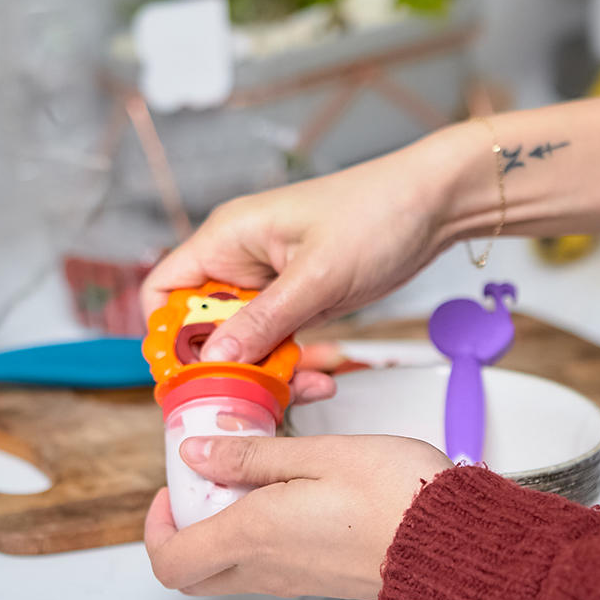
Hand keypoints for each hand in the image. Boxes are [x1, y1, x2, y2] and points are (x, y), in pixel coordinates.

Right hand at [140, 128, 474, 402]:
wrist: (434, 206)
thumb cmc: (376, 212)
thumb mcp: (317, 274)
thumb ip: (264, 320)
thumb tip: (216, 357)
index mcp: (228, 239)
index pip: (166, 289)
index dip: (165, 334)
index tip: (185, 373)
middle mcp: (241, 262)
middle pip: (202, 326)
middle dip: (222, 363)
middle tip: (245, 392)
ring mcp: (270, 285)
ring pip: (243, 342)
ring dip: (263, 371)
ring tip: (298, 386)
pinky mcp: (297, 302)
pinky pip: (277, 344)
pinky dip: (290, 365)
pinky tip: (317, 377)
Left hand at [144, 434, 452, 599]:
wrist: (457, 545)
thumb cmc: (396, 495)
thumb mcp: (317, 454)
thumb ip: (250, 457)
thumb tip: (197, 455)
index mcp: (254, 535)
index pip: (171, 561)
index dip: (155, 526)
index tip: (174, 485)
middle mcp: (267, 569)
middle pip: (194, 572)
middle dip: (185, 527)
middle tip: (207, 481)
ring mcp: (293, 580)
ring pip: (229, 566)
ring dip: (224, 525)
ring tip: (256, 473)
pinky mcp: (318, 579)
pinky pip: (266, 564)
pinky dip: (258, 532)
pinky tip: (289, 490)